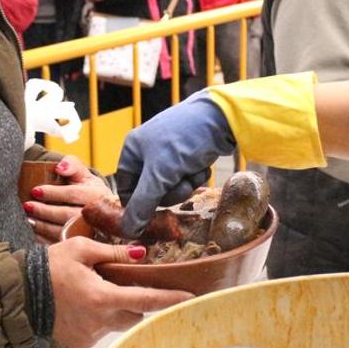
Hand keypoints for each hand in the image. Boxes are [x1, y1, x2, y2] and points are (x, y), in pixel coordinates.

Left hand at [25, 157, 110, 242]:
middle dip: (45, 211)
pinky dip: (45, 239)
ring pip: (64, 232)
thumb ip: (72, 165)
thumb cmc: (87, 189)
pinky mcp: (80, 243)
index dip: (53, 193)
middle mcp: (95, 215)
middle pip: (68, 215)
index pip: (73, 194)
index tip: (35, 191)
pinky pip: (61, 243)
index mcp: (97, 195)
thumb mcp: (83, 174)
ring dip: (43, 226)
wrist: (100, 210)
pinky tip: (34, 232)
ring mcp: (89, 232)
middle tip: (27, 206)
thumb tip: (59, 167)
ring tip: (27, 219)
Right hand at [48, 236, 190, 347]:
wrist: (20, 295)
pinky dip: (100, 320)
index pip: (145, 299)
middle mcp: (100, 321)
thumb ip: (113, 253)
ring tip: (97, 293)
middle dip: (136, 302)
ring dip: (116, 310)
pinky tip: (83, 307)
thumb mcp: (80, 249)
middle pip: (135, 314)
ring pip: (119, 323)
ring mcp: (91, 335)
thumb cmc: (49, 268)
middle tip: (123, 284)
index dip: (170, 299)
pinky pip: (102, 331)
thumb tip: (141, 254)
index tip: (190, 297)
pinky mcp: (82, 343)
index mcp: (102, 297)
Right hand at [115, 92, 234, 237]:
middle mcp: (147, 150)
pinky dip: (195, 175)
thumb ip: (143, 204)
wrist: (222, 118)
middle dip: (170, 191)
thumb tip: (128, 229)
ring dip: (185, 184)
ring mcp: (168, 152)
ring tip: (193, 171)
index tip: (154, 213)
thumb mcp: (160, 175)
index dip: (139, 204)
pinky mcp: (188, 154)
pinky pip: (186, 177)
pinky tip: (203, 165)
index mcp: (132, 150)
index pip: (126, 188)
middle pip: (151, 191)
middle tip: (181, 184)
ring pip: (171, 186)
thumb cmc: (184, 140)